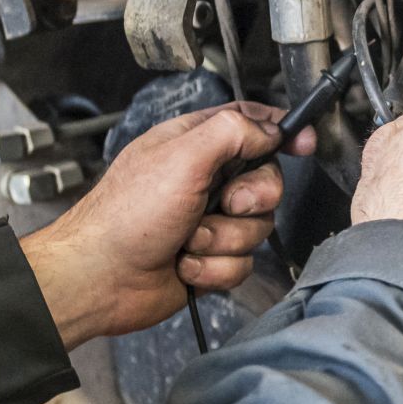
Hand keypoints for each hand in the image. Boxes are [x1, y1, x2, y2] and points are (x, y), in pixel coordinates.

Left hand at [21, 102, 316, 348]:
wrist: (100, 279)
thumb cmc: (125, 217)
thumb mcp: (182, 157)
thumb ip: (231, 132)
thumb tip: (269, 129)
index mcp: (193, 144)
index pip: (250, 124)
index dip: (280, 131)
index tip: (302, 143)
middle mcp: (203, 180)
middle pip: (265, 182)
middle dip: (251, 199)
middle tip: (226, 204)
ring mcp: (206, 221)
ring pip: (256, 228)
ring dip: (223, 240)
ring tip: (188, 240)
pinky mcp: (208, 259)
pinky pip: (240, 264)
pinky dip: (213, 269)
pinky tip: (183, 266)